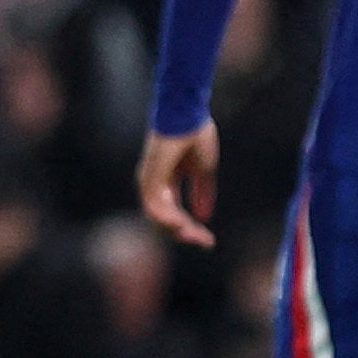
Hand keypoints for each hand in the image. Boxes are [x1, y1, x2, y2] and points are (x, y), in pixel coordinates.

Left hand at [137, 123, 220, 250]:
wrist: (189, 115)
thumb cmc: (195, 135)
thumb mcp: (204, 170)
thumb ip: (203, 193)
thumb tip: (204, 217)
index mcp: (166, 182)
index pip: (175, 213)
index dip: (191, 228)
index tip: (208, 240)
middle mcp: (154, 185)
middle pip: (165, 220)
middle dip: (186, 233)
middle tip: (205, 242)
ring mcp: (149, 181)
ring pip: (158, 218)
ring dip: (178, 230)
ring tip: (195, 237)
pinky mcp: (148, 177)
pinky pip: (154, 206)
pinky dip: (166, 219)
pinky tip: (181, 226)